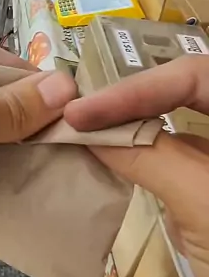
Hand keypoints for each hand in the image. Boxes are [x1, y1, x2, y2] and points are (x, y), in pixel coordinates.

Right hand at [64, 57, 208, 276]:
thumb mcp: (202, 200)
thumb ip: (150, 156)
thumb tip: (88, 131)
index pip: (195, 76)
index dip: (136, 88)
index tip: (80, 113)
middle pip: (187, 92)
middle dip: (134, 98)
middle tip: (79, 112)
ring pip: (182, 125)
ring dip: (135, 126)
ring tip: (85, 130)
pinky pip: (180, 160)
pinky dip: (147, 159)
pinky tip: (112, 163)